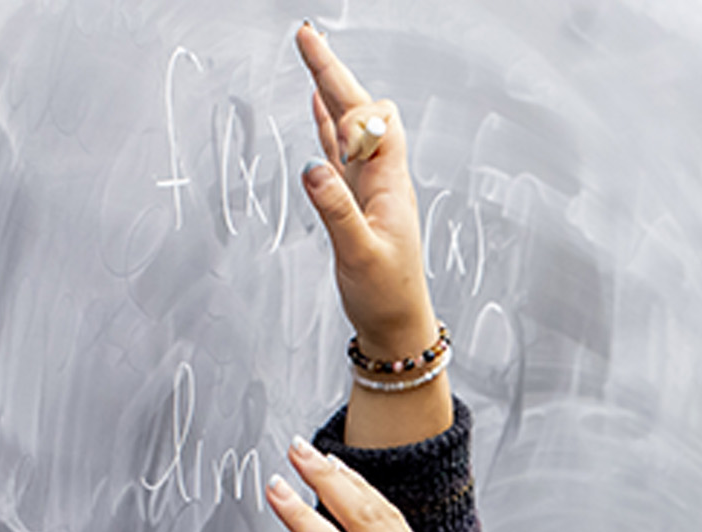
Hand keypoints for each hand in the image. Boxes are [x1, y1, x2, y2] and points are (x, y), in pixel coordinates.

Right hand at [295, 23, 435, 361]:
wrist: (397, 326)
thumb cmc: (386, 296)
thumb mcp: (359, 256)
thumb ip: (337, 212)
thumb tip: (313, 169)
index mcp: (389, 186)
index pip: (374, 122)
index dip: (350, 101)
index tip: (322, 84)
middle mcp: (382, 179)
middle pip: (359, 112)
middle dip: (333, 72)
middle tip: (304, 35)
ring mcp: (368, 187)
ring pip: (347, 126)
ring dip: (330, 89)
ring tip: (309, 52)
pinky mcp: (355, 200)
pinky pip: (339, 151)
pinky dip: (327, 124)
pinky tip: (318, 104)